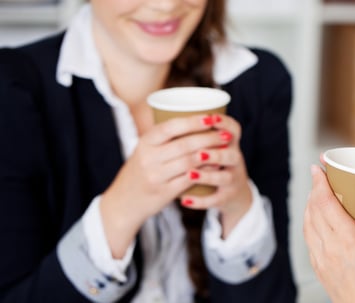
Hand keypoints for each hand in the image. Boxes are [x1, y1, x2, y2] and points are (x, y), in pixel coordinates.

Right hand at [101, 114, 224, 256]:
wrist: (124, 202)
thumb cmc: (141, 170)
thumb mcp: (144, 150)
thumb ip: (163, 138)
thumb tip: (192, 116)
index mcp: (145, 142)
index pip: (171, 127)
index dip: (193, 122)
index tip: (211, 117)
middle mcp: (148, 158)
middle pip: (185, 144)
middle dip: (209, 138)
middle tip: (225, 134)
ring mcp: (156, 176)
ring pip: (190, 161)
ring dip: (211, 154)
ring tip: (225, 148)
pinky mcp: (164, 192)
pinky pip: (190, 179)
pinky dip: (205, 171)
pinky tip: (216, 165)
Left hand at [179, 114, 251, 238]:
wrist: (231, 192)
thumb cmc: (212, 161)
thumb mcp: (213, 144)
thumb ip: (195, 129)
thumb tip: (163, 106)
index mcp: (231, 143)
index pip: (233, 129)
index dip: (223, 123)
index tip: (209, 118)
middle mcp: (235, 160)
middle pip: (228, 154)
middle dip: (211, 151)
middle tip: (196, 151)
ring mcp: (233, 180)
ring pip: (224, 177)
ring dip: (206, 175)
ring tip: (190, 173)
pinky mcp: (227, 197)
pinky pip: (214, 200)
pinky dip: (199, 201)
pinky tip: (184, 200)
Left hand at [303, 165, 354, 302]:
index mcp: (349, 240)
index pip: (326, 204)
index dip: (319, 183)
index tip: (318, 167)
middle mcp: (331, 247)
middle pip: (314, 209)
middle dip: (315, 188)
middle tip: (321, 175)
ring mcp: (321, 258)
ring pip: (308, 222)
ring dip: (310, 204)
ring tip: (318, 192)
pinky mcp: (318, 266)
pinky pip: (308, 237)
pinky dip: (309, 221)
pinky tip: (315, 216)